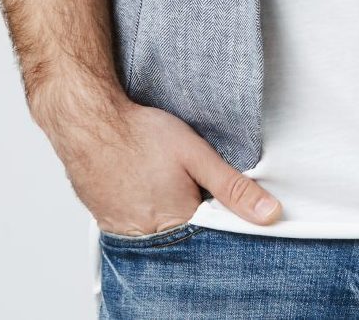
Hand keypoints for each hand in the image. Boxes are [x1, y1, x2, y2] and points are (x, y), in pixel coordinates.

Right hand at [34, 81, 282, 233]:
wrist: (89, 123)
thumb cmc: (141, 134)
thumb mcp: (196, 154)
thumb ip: (233, 187)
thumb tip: (269, 214)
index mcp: (179, 221)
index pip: (210, 230)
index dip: (215, 209)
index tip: (209, 188)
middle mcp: (151, 235)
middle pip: (184, 230)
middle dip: (189, 205)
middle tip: (177, 174)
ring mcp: (125, 231)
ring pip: (158, 228)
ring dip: (163, 207)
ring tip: (157, 174)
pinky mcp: (107, 222)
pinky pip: (133, 223)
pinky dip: (141, 206)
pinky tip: (140, 181)